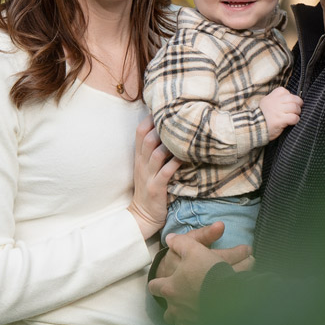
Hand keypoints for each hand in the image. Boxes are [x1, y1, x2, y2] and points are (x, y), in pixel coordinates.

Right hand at [127, 116, 180, 239]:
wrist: (142, 216)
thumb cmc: (150, 191)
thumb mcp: (147, 169)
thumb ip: (155, 152)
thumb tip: (171, 135)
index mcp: (139, 158)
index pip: (140, 131)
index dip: (151, 118)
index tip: (167, 107)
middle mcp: (141, 164)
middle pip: (147, 137)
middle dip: (161, 126)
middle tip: (179, 116)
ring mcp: (148, 176)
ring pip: (155, 152)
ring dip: (169, 143)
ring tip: (184, 134)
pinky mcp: (156, 188)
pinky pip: (165, 172)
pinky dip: (175, 163)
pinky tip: (185, 157)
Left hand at [149, 223, 251, 324]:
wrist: (231, 297)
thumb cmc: (210, 272)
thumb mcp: (195, 250)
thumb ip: (180, 243)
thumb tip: (169, 239)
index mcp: (170, 288)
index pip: (154, 287)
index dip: (157, 284)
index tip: (161, 284)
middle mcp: (175, 308)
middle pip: (166, 311)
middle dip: (172, 306)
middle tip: (182, 301)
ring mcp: (186, 323)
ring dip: (183, 320)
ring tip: (193, 314)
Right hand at [260, 86, 302, 139]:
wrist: (253, 127)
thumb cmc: (262, 116)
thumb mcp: (266, 103)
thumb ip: (276, 99)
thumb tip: (289, 100)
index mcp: (272, 96)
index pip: (286, 92)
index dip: (291, 98)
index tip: (288, 104)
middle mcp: (276, 101)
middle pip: (294, 99)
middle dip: (298, 104)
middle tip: (296, 110)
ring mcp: (278, 110)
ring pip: (295, 107)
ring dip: (297, 112)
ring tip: (294, 116)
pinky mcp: (280, 120)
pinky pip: (294, 117)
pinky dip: (296, 120)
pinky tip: (292, 122)